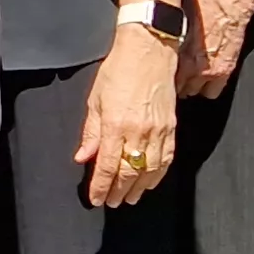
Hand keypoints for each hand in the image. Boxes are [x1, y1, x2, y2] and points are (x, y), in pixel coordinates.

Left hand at [74, 23, 179, 208]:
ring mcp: (158, 130)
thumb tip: (83, 158)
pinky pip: (166, 158)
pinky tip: (150, 181)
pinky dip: (158, 174)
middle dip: (119, 191)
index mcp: (115, 125)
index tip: (96, 199)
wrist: (149, 50)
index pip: (107, 167)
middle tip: (112, 202)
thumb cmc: (118, 70)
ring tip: (130, 197)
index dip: (101, 187)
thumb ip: (90, 132)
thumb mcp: (95, 99)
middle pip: (128, 172)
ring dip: (139, 188)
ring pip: (149, 170)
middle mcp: (138, 132)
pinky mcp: (171, 126)